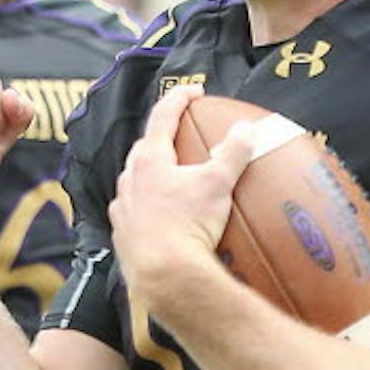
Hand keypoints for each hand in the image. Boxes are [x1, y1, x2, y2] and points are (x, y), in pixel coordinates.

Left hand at [107, 85, 252, 309]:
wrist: (164, 276)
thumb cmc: (188, 226)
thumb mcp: (217, 184)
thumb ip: (232, 153)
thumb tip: (246, 129)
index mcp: (149, 161)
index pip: (162, 117)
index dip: (179, 99)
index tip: (193, 93)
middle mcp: (129, 182)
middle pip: (144, 150)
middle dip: (161, 139)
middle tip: (180, 137)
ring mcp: (123, 210)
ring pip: (134, 183)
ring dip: (150, 176)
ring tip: (171, 179)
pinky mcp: (123, 237)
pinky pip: (133, 214)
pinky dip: (147, 208)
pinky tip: (161, 218)